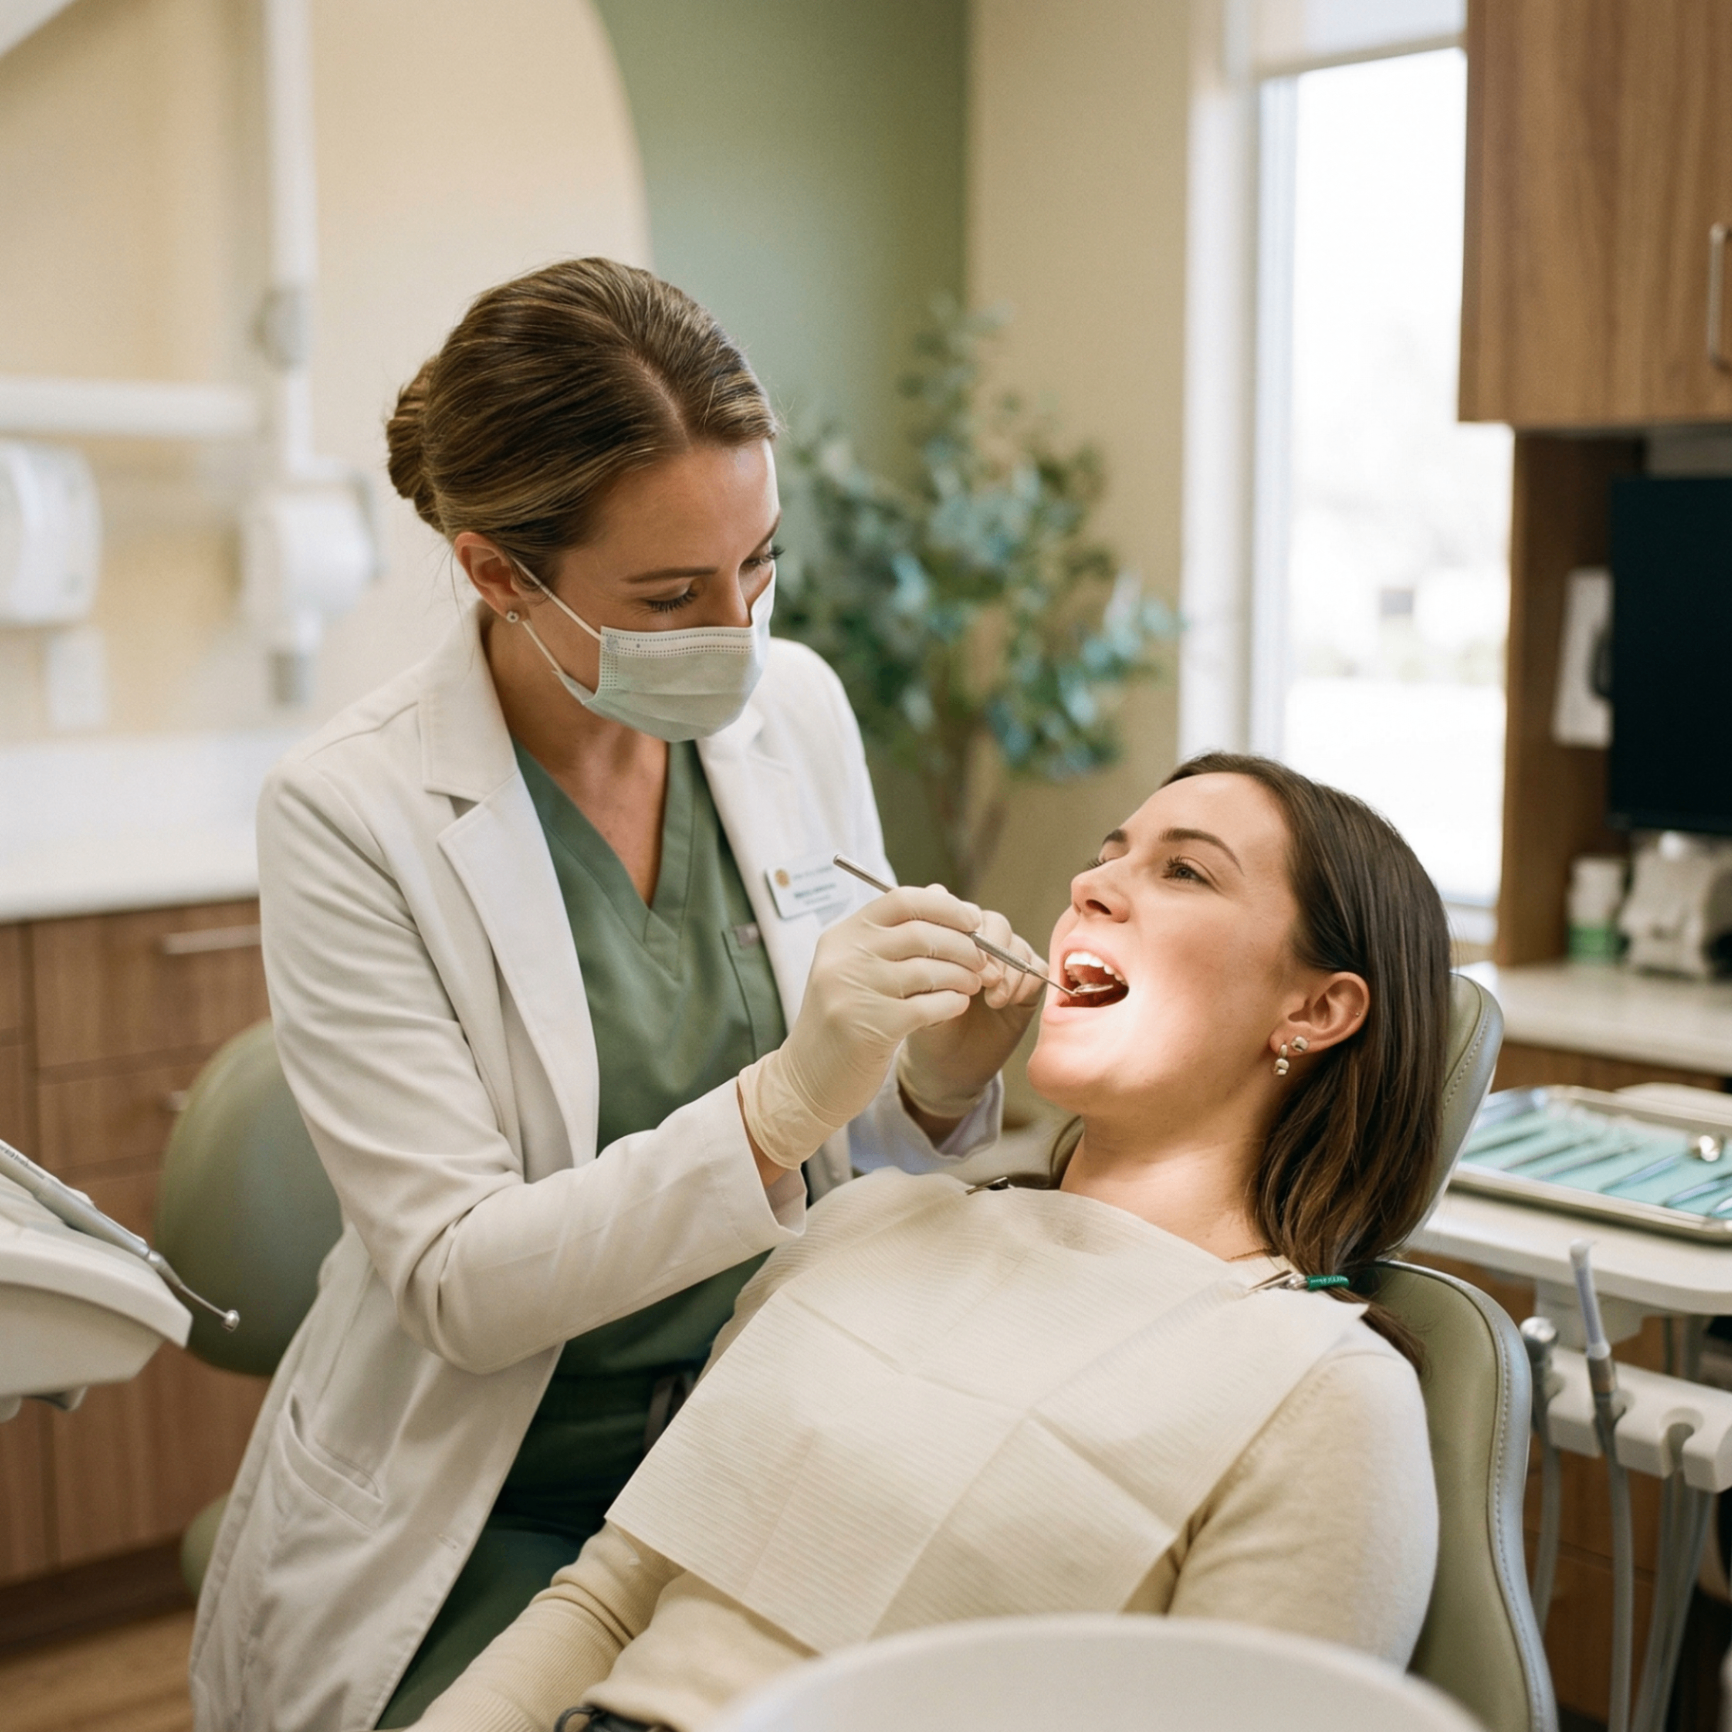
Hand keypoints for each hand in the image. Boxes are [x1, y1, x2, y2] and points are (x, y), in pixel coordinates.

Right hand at [736, 885, 986, 1171]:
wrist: (806, 1080)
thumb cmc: (841, 1020)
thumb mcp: (855, 969)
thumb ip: (895, 933)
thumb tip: (942, 892)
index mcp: (841, 936)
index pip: (900, 900)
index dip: (945, 906)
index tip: (972, 918)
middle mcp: (844, 958)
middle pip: (921, 933)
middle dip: (963, 944)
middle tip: (982, 959)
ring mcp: (855, 992)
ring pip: (929, 969)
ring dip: (962, 975)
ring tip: (975, 983)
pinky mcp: (871, 1028)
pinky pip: (929, 1006)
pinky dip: (952, 1003)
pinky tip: (959, 1005)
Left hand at [897, 908, 1044, 1121]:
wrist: (943, 1069)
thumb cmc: (924, 1024)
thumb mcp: (916, 986)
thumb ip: (926, 944)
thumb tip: (934, 890)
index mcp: (951, 939)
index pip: (964, 912)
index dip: (965, 924)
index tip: (956, 946)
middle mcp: (980, 947)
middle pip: (996, 924)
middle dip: (991, 946)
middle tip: (981, 975)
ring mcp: (1005, 966)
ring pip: (1017, 946)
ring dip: (1007, 968)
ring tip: (990, 994)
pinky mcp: (1026, 988)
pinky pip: (1036, 971)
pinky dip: (1022, 983)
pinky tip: (1002, 1002)